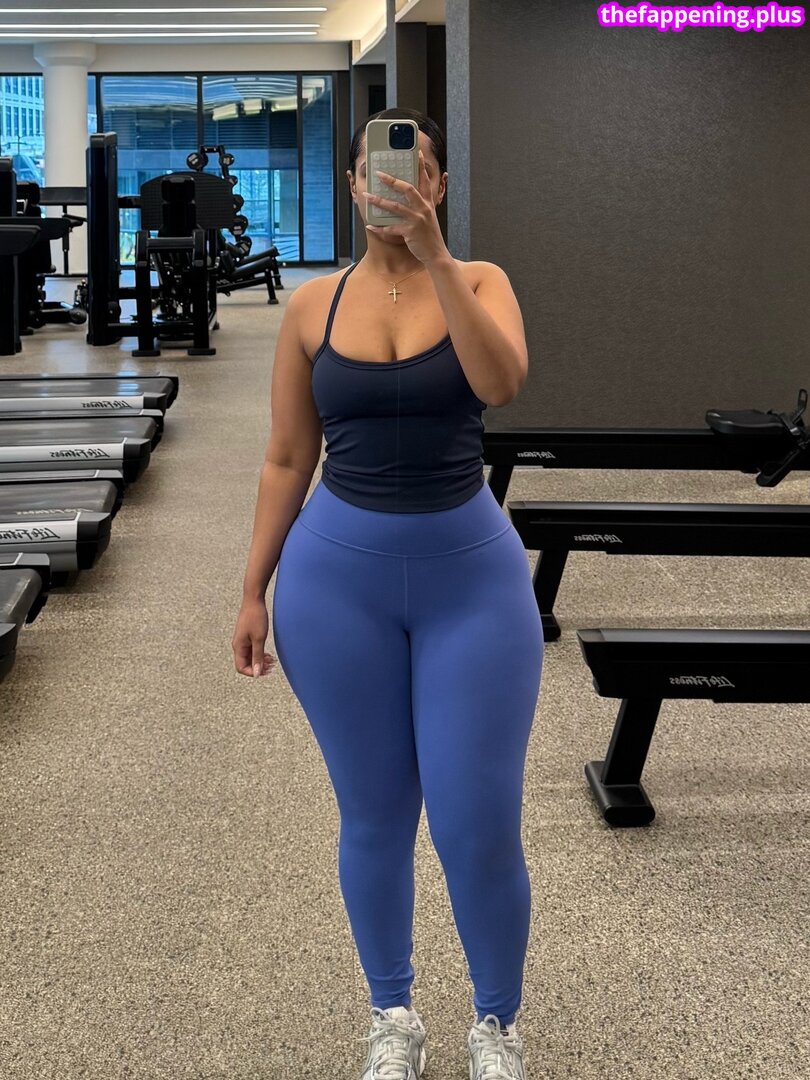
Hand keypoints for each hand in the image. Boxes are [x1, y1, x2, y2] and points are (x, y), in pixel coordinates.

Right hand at [232, 597, 276, 677]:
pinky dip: (260, 654)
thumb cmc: (255, 617)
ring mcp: (243, 641)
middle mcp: (238, 645)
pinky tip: (268, 654)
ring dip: (260, 661)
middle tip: (271, 666)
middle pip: (246, 664)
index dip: (253, 672)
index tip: (265, 670)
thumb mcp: (259, 639)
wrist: (254, 600)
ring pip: (250, 657)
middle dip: (258, 667)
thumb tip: (257, 673)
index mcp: (238, 647)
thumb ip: (257, 656)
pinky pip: (252, 650)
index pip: (241, 668)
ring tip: (272, 661)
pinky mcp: (247, 636)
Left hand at [363, 150, 449, 265]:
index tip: (416, 152)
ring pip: (395, 206)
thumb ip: (419, 205)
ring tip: (367, 196)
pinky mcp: (409, 232)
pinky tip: (370, 226)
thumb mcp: (428, 216)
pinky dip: (379, 228)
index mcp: (427, 202)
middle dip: (391, 180)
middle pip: (407, 188)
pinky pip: (391, 228)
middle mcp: (423, 208)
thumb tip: (404, 195)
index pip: (423, 180)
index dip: (420, 165)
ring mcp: (416, 220)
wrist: (436, 254)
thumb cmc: (429, 235)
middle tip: (379, 173)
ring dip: (379, 201)